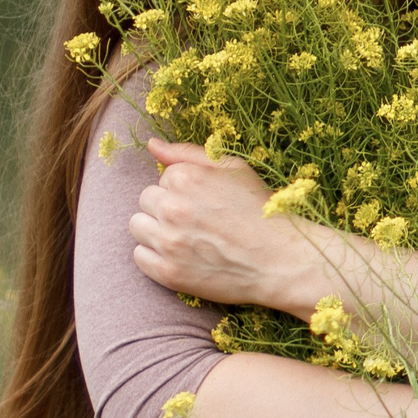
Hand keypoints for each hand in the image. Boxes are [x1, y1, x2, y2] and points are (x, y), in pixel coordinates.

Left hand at [129, 137, 322, 310]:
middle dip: (166, 208)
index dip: (184, 190)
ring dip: (156, 230)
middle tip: (196, 221)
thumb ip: (188, 153)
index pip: (162, 179)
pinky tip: (182, 256)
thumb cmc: (260, 210)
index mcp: (186, 177)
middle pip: (145, 201)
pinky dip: (155, 256)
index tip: (205, 203)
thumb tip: (151, 145)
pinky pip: (139, 257)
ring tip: (187, 238)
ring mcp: (168, 241)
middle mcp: (172, 207)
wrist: (280, 260)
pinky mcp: (168, 272)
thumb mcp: (234, 169)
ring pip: (138, 227)